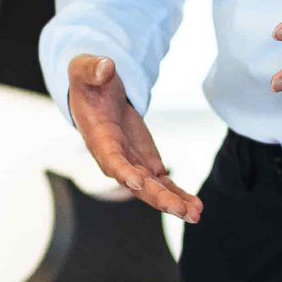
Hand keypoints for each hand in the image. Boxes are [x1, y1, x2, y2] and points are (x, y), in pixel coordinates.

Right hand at [66, 56, 200, 221]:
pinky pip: (164, 184)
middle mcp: (116, 158)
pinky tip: (196, 206)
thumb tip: (105, 67)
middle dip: (158, 197)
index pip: (110, 159)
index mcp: (99, 138)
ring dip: (173, 202)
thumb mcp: (85, 69)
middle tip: (179, 210)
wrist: (97, 97)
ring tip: (195, 214)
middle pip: (136, 183)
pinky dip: (179, 195)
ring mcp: (133, 163)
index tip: (138, 182)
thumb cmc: (89, 83)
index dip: (123, 172)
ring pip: (153, 189)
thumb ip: (92, 68)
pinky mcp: (147, 163)